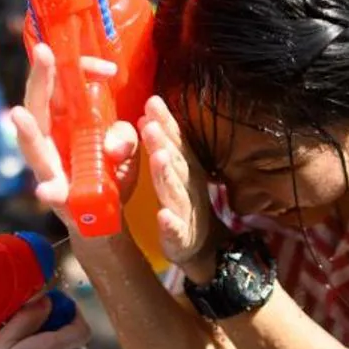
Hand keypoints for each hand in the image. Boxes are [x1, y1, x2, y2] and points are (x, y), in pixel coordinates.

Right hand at [8, 43, 140, 234]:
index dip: (79, 71)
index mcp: (66, 120)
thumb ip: (124, 136)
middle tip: (43, 52)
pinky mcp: (59, 198)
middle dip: (40, 79)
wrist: (108, 219)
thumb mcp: (125, 148)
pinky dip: (49, 192)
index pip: (63, 85)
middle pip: (39, 105)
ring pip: (33, 147)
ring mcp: (50, 168)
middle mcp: (51, 139)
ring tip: (19, 116)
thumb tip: (113, 143)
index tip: (107, 70)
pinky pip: (52, 193)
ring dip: (27, 133)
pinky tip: (46, 190)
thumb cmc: (110, 174)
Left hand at [138, 97, 216, 271]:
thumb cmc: (184, 201)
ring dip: (167, 174)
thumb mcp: (176, 170)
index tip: (152, 102)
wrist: (203, 246)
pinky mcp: (180, 238)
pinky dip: (170, 223)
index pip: (175, 141)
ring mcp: (185, 211)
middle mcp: (187, 185)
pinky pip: (175, 230)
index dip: (165, 122)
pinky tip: (162, 216)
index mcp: (185, 167)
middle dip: (164, 142)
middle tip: (151, 124)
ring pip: (174, 191)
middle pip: (175, 162)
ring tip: (158, 158)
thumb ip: (162, 144)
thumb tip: (144, 117)